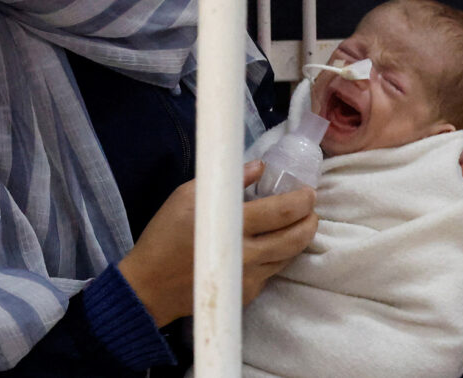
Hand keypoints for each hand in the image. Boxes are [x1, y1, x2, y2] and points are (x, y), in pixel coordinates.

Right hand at [118, 161, 317, 326]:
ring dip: (299, 239)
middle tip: (311, 208)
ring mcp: (249, 279)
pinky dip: (278, 257)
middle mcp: (246, 256)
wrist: (150, 286)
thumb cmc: (164, 236)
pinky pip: (272, 272)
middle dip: (310, 221)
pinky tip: (273, 245)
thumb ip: (227, 182)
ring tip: (300, 224)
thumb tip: (258, 167)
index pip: (282, 212)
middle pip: (295, 238)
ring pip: (289, 257)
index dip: (302, 200)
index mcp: (232, 227)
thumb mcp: (186, 197)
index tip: (308, 192)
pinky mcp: (246, 295)